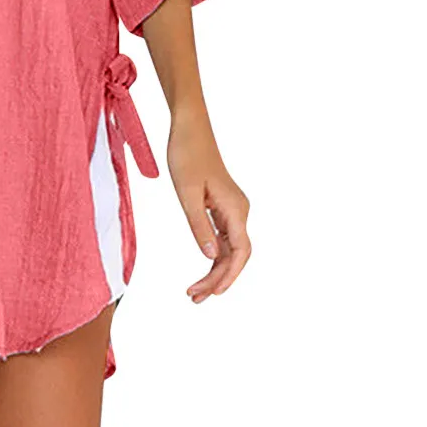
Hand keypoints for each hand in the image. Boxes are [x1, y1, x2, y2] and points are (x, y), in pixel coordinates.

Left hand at [167, 106, 250, 303]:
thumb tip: (209, 257)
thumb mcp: (187, 193)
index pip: (240, 252)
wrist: (189, 128)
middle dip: (217, 279)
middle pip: (235, 255)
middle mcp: (239, 210)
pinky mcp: (222, 205)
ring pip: (228, 248)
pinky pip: (222, 237)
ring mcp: (232, 208)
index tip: (213, 293)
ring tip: (194, 292)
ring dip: (214, 270)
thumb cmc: (187, 155)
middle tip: (193, 298)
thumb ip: (199, 225)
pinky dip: (212, 254)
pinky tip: (202, 267)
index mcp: (235, 209)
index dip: (229, 276)